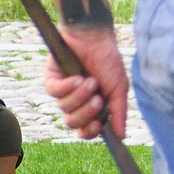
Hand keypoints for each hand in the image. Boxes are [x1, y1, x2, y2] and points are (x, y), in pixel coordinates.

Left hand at [44, 24, 129, 138]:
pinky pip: (55, 92)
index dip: (89, 131)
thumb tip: (121, 135)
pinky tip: (77, 77)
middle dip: (86, 113)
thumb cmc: (109, 62)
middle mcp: (76, 102)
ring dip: (80, 96)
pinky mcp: (52, 79)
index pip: (86, 129)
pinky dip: (68, 87)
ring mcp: (63, 92)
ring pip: (64, 107)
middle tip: (97, 99)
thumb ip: (119, 112)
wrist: (97, 38)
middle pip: (73, 122)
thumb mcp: (120, 89)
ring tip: (91, 80)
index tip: (97, 125)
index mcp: (92, 107)